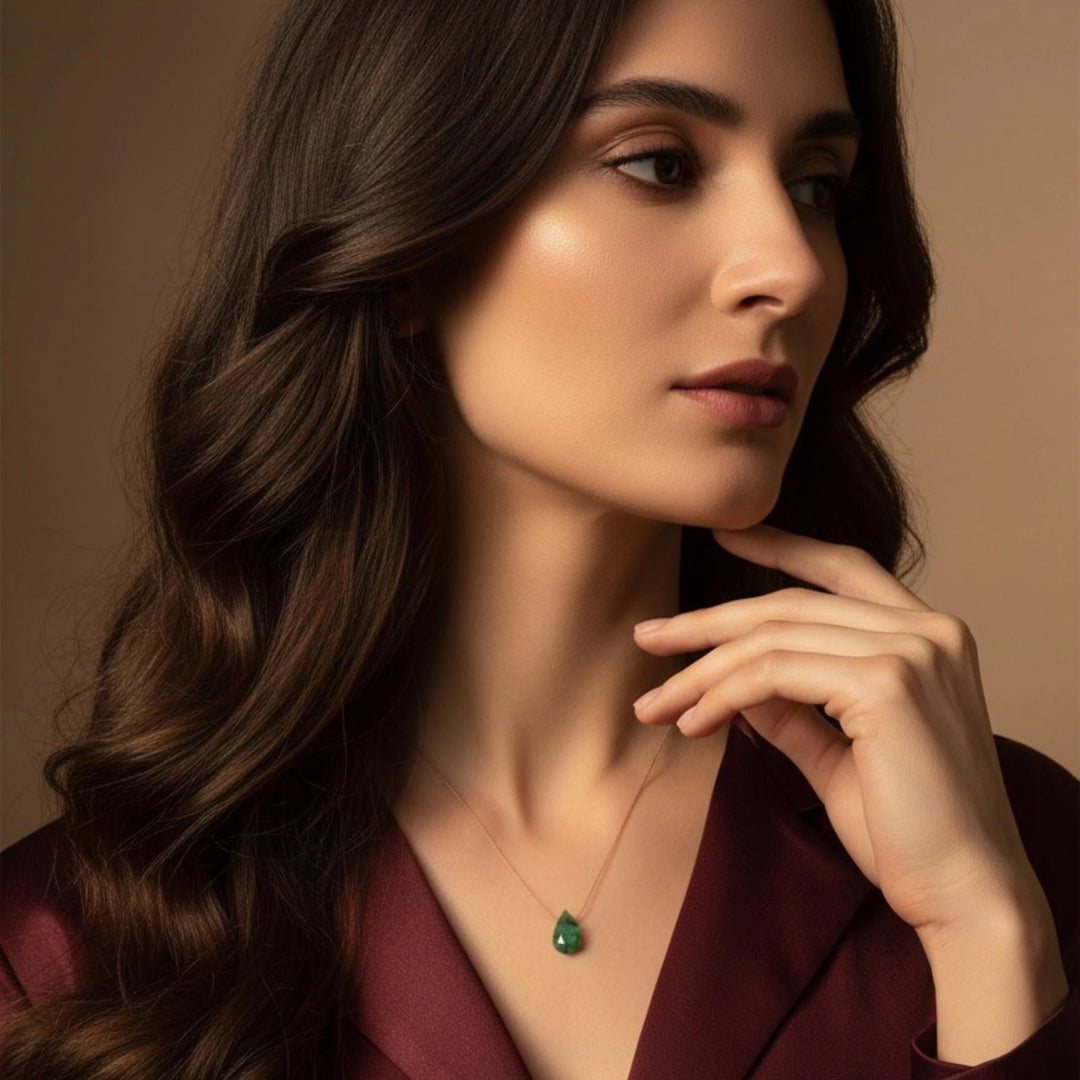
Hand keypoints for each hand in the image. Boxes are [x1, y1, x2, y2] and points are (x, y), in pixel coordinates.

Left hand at [631, 524, 1045, 940]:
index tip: (723, 537)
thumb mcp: (837, 752)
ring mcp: (910, 651)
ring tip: (654, 702)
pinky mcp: (886, 683)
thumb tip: (733, 682)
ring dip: (700, 670)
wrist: (965, 895)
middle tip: (648, 638)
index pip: (843, 568)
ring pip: (772, 638)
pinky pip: (774, 675)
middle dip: (708, 623)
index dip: (781, 547)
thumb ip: (791, 707)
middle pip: (789, 605)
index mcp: (928, 636)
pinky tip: (692, 723)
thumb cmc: (907, 830)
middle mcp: (927, 630)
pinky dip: (722, 695)